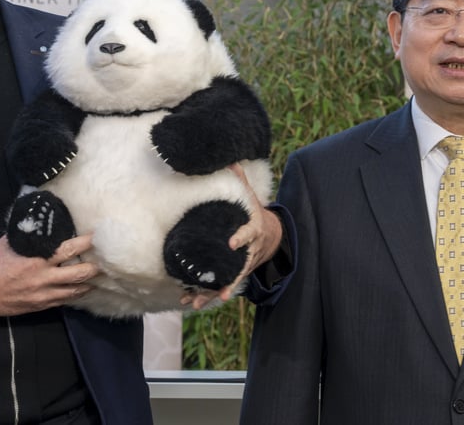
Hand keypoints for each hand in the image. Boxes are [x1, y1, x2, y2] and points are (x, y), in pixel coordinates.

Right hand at [0, 234, 98, 318]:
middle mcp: (43, 278)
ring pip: (75, 290)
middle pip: (78, 273)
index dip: (85, 243)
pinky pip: (64, 301)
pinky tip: (84, 289)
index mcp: (36, 259)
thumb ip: (29, 235)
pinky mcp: (40, 306)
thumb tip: (43, 220)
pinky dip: (76, 294)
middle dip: (95, 267)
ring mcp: (43, 294)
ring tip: (101, 276)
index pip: (68, 249)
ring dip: (89, 283)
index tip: (97, 237)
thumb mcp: (9, 242)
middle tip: (106, 260)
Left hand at [181, 163, 282, 309]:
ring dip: (210, 293)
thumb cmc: (254, 212)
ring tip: (195, 303)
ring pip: (227, 281)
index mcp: (252, 230)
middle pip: (238, 267)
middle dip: (227, 279)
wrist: (271, 235)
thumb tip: (229, 160)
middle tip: (217, 289)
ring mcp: (242, 264)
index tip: (232, 243)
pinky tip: (192, 302)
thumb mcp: (249, 196)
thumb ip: (239, 180)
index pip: (248, 234)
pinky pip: (220, 284)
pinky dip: (207, 294)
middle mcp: (248, 251)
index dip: (241, 238)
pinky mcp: (235, 272)